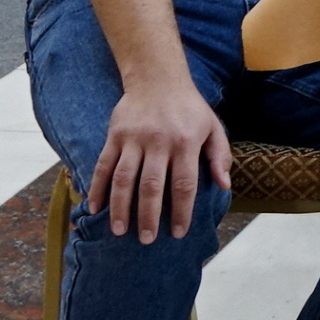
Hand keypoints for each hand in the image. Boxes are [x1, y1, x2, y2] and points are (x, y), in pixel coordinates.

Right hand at [88, 79, 230, 243]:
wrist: (158, 78)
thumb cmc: (190, 108)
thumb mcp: (212, 127)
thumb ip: (220, 156)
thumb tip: (224, 186)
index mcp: (186, 142)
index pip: (184, 184)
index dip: (182, 211)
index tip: (179, 233)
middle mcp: (159, 142)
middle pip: (152, 186)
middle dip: (149, 216)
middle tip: (147, 240)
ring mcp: (134, 139)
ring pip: (124, 178)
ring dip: (120, 207)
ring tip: (119, 231)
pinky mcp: (115, 136)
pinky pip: (103, 165)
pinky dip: (97, 188)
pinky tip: (94, 208)